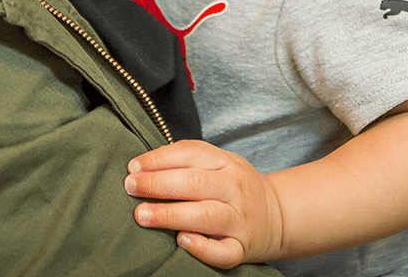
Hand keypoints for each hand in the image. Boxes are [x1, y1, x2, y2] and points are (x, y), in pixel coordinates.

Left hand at [124, 140, 285, 267]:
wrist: (277, 216)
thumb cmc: (235, 188)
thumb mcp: (218, 163)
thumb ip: (186, 158)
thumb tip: (142, 165)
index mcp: (226, 163)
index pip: (190, 154)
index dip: (158, 159)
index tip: (133, 167)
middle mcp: (234, 189)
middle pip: (195, 183)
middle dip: (158, 184)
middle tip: (130, 188)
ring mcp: (239, 219)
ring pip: (206, 216)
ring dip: (171, 214)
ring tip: (142, 215)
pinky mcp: (242, 248)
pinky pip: (224, 252)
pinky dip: (203, 248)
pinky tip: (182, 242)